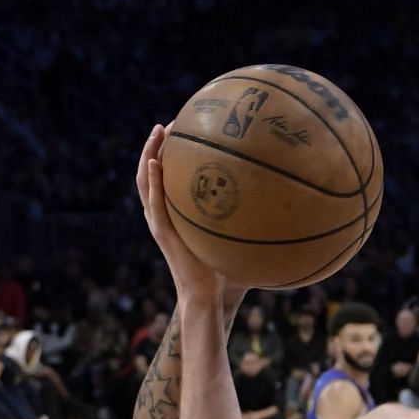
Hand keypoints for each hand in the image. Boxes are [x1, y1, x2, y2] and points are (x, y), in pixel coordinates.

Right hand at [136, 125, 240, 308]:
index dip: (166, 153)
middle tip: (167, 123)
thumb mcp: (230, 238)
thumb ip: (241, 220)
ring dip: (149, 154)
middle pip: (150, 172)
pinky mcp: (162, 233)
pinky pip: (154, 202)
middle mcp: (160, 216)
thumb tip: (273, 204)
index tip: (178, 131)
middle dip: (155, 145)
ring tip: (158, 132)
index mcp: (172, 215)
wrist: (206, 295)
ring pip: (145, 181)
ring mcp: (158, 223)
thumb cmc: (220, 271)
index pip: (163, 177)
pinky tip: (155, 163)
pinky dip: (152, 181)